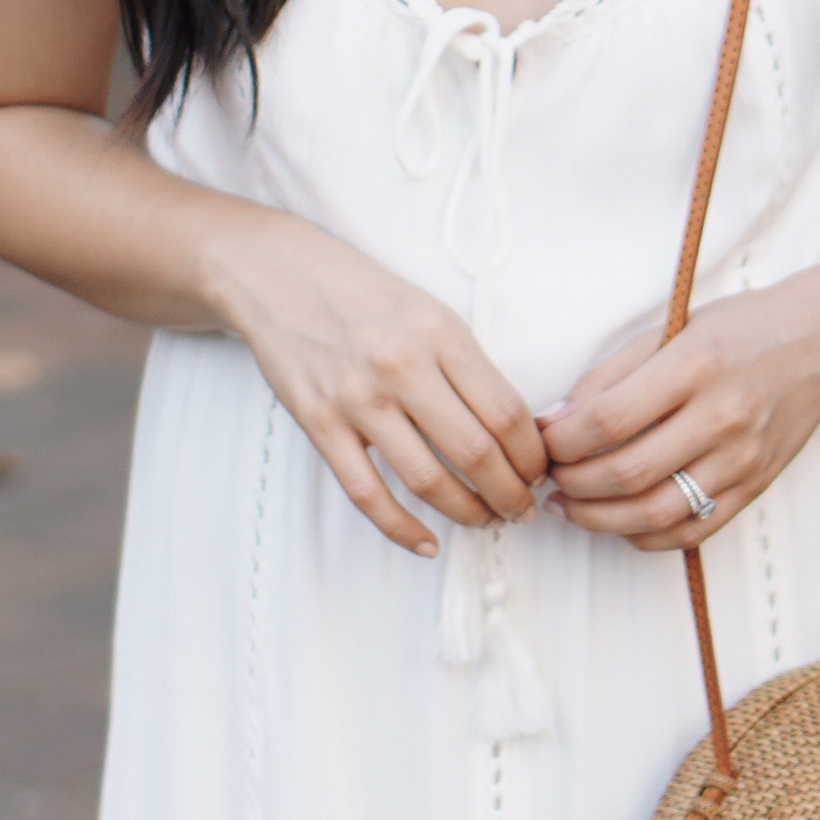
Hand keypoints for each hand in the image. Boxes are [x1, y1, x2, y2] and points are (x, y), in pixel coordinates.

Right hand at [225, 212, 546, 556]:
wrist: (280, 276)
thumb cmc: (364, 297)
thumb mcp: (429, 312)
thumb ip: (469, 365)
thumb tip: (515, 431)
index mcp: (440, 333)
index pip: (507, 412)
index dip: (533, 455)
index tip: (540, 472)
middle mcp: (402, 365)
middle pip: (477, 453)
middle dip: (511, 494)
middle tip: (522, 509)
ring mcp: (357, 398)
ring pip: (428, 481)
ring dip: (468, 513)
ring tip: (486, 521)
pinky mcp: (320, 424)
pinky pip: (368, 493)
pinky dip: (402, 529)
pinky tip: (427, 543)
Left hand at [540, 277, 819, 549]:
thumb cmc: (739, 330)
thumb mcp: (671, 330)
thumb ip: (610, 376)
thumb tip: (552, 423)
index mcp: (695, 366)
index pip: (607, 420)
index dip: (560, 442)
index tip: (542, 442)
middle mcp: (723, 416)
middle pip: (626, 473)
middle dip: (572, 484)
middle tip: (550, 477)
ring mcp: (743, 459)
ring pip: (654, 513)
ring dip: (598, 519)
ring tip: (571, 506)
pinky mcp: (755, 487)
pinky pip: (690, 530)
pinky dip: (644, 535)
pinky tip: (617, 522)